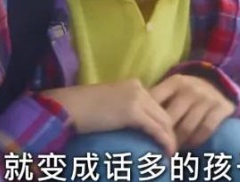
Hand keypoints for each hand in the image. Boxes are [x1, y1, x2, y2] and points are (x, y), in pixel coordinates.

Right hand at [42, 79, 175, 154]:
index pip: (156, 105)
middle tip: (170, 150)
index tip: (163, 139)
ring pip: (164, 121)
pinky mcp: (133, 113)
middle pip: (164, 112)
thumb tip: (136, 127)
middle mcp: (138, 88)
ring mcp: (136, 99)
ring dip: (170, 139)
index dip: (163, 123)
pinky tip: (167, 152)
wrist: (68, 107)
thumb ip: (125, 109)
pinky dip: (165, 142)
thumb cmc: (82, 108)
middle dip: (170, 132)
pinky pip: (156, 129)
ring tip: (170, 155)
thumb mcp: (110, 104)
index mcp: (133, 85)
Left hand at [149, 74, 235, 149]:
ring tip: (170, 150)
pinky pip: (205, 129)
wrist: (218, 86)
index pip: (155, 101)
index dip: (148, 119)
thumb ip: (156, 100)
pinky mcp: (221, 108)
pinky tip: (188, 147)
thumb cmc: (186, 93)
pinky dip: (195, 141)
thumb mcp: (172, 90)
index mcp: (174, 82)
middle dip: (162, 135)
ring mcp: (207, 98)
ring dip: (178, 142)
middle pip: (170, 117)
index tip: (142, 132)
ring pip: (187, 126)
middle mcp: (190, 88)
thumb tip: (133, 118)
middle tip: (156, 148)